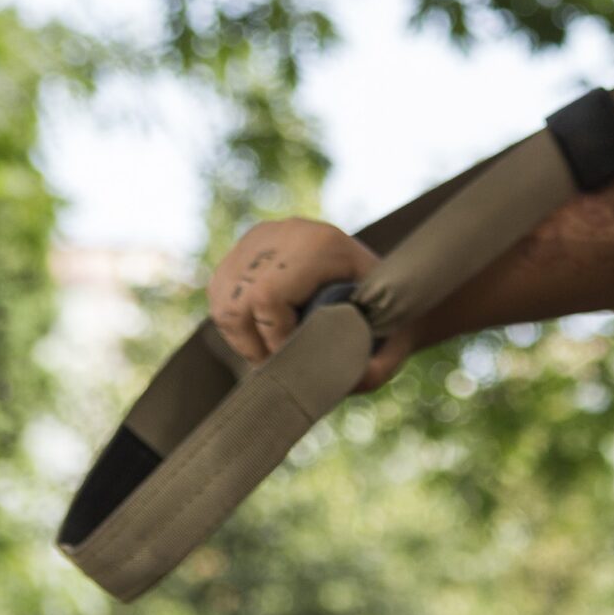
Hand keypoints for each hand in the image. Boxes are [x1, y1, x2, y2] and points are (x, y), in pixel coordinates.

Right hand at [206, 217, 415, 392]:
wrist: (381, 274)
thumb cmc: (386, 310)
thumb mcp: (394, 336)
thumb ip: (379, 366)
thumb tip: (350, 382)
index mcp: (323, 245)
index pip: (269, 297)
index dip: (275, 338)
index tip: (294, 360)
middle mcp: (287, 232)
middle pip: (240, 302)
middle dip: (254, 344)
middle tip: (278, 364)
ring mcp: (262, 236)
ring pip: (225, 300)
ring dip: (241, 337)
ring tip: (270, 352)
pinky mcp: (245, 246)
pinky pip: (219, 294)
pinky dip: (234, 323)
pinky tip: (261, 335)